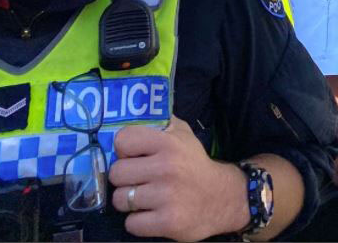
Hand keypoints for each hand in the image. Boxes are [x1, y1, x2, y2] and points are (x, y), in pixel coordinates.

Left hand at [109, 116, 248, 240]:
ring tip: (145, 198)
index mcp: (168, 143)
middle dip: (124, 178)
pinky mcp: (166, 222)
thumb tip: (139, 113)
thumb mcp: (184, 135)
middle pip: (116, 173)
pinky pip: (131, 224)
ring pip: (120, 200)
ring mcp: (165, 196)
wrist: (221, 198)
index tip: (133, 156)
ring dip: (129, 201)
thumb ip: (162, 124)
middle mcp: (166, 167)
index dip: (124, 149)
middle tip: (138, 180)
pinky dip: (138, 222)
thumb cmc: (195, 164)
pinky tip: (151, 214)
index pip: (123, 140)